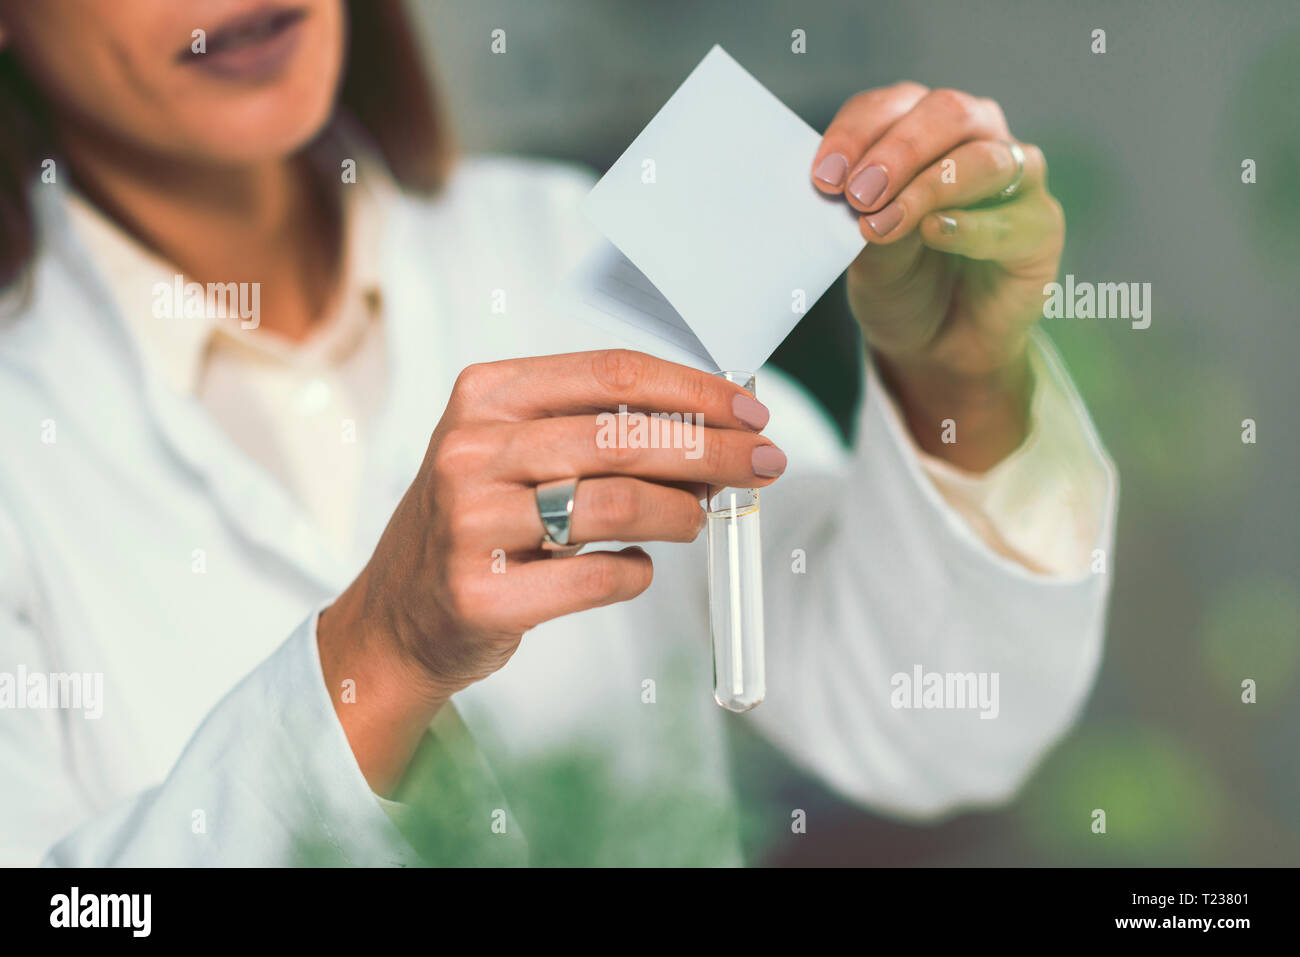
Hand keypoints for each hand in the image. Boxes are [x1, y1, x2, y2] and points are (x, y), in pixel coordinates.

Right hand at [317, 350, 783, 793]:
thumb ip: (595, 430)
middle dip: (714, 450)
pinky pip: (601, 577)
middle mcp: (471, 451)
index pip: (611, 374)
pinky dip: (640, 571)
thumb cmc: (476, 521)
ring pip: (620, 504)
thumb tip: (712, 428)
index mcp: (484, 396)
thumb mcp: (512, 451)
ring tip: (699, 518)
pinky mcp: (485, 594)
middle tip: (764, 464)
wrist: (399, 615)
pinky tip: (639, 565)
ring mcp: (472, 524)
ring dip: (684, 512)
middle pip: (624, 437)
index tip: (748, 412)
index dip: (694, 391)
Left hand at [811, 84, 1063, 469]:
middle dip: (897, 151)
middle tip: (858, 193)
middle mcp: (976, 136)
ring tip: (883, 221)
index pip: (889, 106)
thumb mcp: (867, 252)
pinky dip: (970, 226)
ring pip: (982, 158)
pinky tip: (936, 233)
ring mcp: (1016, 177)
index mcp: (922, 127)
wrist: (937, 345)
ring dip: (928, 187)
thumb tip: (859, 194)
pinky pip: (1010, 217)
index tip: (824, 177)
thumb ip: (868, 216)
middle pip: (946, 113)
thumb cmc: (901, 282)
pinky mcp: (1041, 225)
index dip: (855, 134)